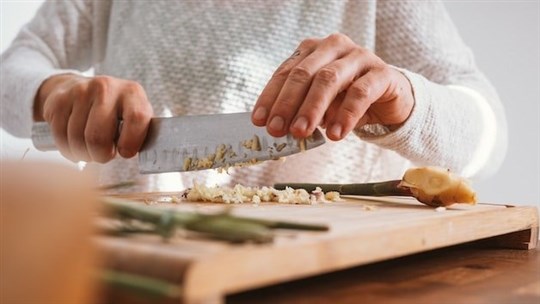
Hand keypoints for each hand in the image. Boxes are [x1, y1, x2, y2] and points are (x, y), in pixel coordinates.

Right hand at [33, 74, 152, 162]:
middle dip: (101, 156)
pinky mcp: (59, 100)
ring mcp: (81, 91)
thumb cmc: (117, 112)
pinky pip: (60, 137)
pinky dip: (68, 150)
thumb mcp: (135, 116)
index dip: (131, 142)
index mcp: (132, 92)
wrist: (82, 88)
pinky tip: (76, 146)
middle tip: (104, 155)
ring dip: (84, 154)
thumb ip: (140, 133)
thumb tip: (139, 155)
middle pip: (98, 137)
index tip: (125, 153)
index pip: (137, 118)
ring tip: (91, 150)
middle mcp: (106, 87)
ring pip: (77, 140)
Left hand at [252, 33, 414, 139]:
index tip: (259, 121)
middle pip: (304, 74)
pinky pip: (360, 92)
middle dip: (287, 104)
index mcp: (313, 50)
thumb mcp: (319, 104)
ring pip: (329, 79)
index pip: (286, 72)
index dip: (271, 97)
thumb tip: (278, 128)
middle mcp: (334, 47)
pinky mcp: (382, 73)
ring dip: (312, 108)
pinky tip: (335, 134)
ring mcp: (359, 56)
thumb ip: (300, 110)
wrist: (390, 99)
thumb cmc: (347, 99)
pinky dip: (345, 114)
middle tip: (278, 130)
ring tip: (301, 132)